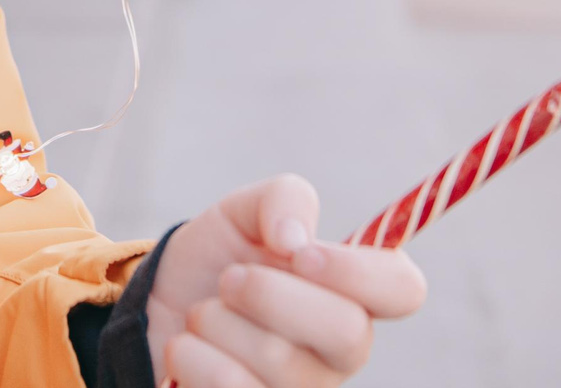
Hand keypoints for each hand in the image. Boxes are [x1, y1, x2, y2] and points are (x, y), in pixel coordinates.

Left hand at [147, 176, 424, 387]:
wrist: (156, 311)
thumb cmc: (216, 263)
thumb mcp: (242, 213)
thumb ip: (282, 200)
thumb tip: (294, 240)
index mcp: (351, 294)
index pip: (404, 289)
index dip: (358, 273)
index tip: (300, 254)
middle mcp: (339, 353)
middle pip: (346, 332)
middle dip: (268, 292)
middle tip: (229, 279)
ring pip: (278, 361)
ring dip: (216, 321)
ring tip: (204, 316)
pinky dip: (192, 356)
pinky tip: (188, 350)